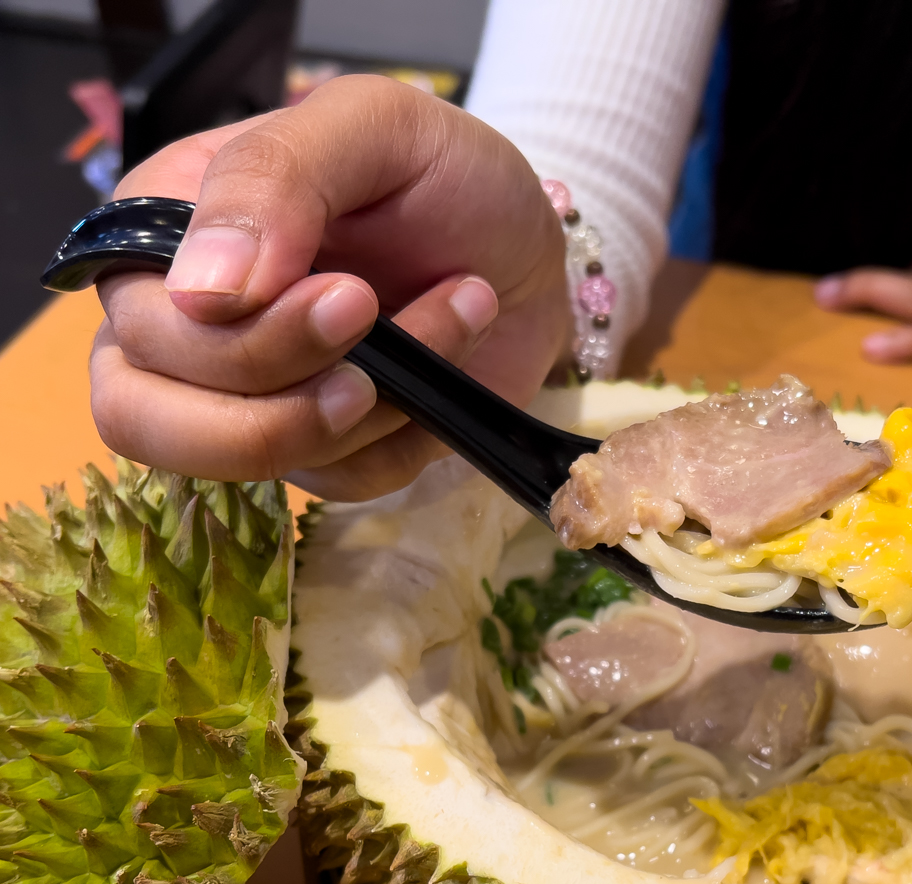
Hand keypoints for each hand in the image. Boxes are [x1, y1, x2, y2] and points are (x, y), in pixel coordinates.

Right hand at [92, 74, 569, 500]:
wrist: (527, 242)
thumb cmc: (439, 173)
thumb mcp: (371, 126)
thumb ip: (273, 177)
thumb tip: (201, 292)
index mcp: (159, 232)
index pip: (135, 323)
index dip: (228, 336)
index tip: (348, 294)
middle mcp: (180, 324)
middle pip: (150, 417)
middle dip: (282, 391)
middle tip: (379, 318)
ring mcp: (249, 398)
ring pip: (253, 461)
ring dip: (375, 400)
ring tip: (461, 305)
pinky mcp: (325, 450)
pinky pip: (343, 481)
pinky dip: (413, 430)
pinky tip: (457, 351)